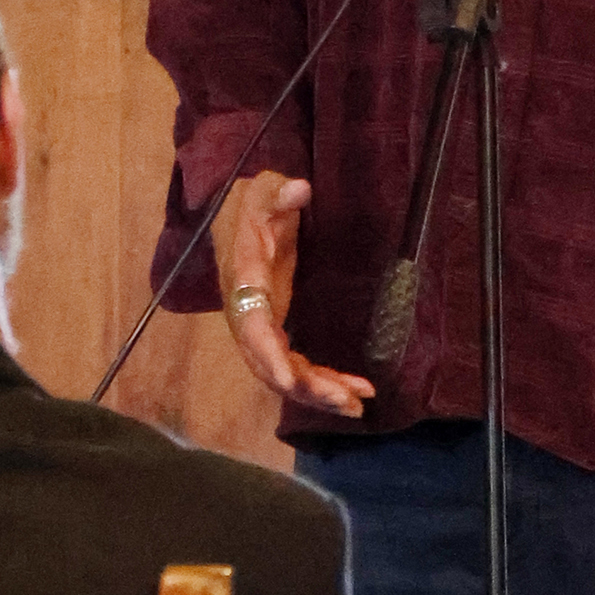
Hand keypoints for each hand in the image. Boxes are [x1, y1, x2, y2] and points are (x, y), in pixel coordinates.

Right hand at [213, 168, 374, 417]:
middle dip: (307, 388)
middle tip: (347, 402)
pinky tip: (356, 390)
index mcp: (243, 283)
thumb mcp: (262, 189)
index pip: (252, 328)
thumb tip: (299, 189)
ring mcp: (262, 328)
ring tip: (359, 405)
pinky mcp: (277, 331)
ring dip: (321, 393)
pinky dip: (325, 382)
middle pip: (271, 365)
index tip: (290, 381)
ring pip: (287, 374)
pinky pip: (298, 366)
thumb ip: (278, 192)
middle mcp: (248, 315)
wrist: (236, 217)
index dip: (270, 357)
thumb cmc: (252, 203)